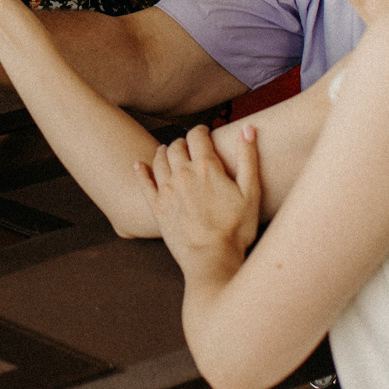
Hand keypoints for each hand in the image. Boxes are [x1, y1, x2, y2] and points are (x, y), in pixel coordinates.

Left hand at [145, 121, 260, 286]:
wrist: (211, 259)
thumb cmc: (236, 229)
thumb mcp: (251, 192)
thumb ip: (248, 158)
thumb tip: (248, 128)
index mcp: (205, 167)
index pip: (197, 136)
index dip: (201, 130)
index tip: (204, 132)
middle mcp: (182, 174)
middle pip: (176, 146)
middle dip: (183, 142)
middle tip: (188, 145)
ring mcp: (167, 190)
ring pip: (159, 161)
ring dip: (164, 152)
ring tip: (167, 151)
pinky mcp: (157, 207)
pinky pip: (144, 183)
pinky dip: (140, 171)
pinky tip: (138, 165)